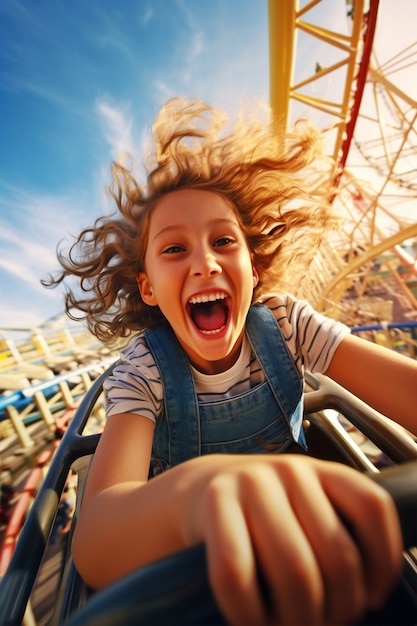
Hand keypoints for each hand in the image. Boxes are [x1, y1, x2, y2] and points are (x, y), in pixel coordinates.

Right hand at [185, 455, 401, 624]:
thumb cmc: (260, 514)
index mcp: (322, 471)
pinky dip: (249, 614)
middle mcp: (291, 471)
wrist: (196, 491)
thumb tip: (365, 594)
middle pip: (337, 556)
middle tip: (323, 624)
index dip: (384, 561)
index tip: (372, 597)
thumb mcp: (303, 506)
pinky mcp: (215, 502)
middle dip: (338, 609)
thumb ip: (333, 531)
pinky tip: (253, 622)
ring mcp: (252, 483)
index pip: (373, 507)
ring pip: (294, 571)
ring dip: (298, 619)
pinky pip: (237, 574)